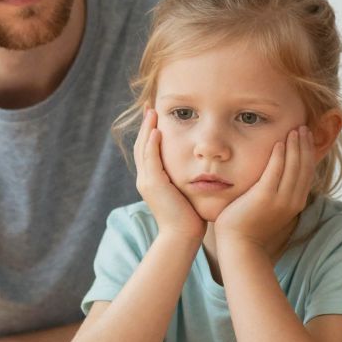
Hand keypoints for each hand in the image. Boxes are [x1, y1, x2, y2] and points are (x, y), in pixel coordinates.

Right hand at [134, 109, 203, 243]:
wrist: (183, 236)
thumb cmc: (190, 218)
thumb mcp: (187, 193)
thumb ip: (187, 180)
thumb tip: (199, 170)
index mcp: (153, 180)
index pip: (148, 150)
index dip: (150, 132)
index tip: (155, 115)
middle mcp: (146, 179)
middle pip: (141, 145)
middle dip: (145, 125)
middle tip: (149, 105)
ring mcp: (147, 182)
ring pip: (143, 149)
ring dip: (146, 129)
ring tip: (151, 111)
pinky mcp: (153, 185)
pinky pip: (150, 159)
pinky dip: (152, 144)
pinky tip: (156, 130)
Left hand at [217, 127, 314, 256]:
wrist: (239, 244)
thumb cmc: (250, 225)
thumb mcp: (271, 207)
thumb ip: (277, 191)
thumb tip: (278, 175)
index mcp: (296, 202)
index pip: (307, 172)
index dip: (309, 153)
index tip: (307, 137)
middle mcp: (292, 200)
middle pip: (304, 167)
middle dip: (305, 145)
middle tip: (304, 128)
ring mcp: (280, 199)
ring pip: (293, 166)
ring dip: (295, 146)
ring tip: (295, 130)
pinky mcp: (265, 197)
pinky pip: (275, 171)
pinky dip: (280, 156)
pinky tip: (279, 143)